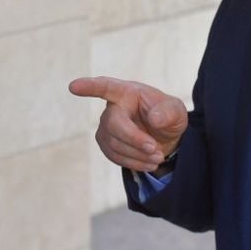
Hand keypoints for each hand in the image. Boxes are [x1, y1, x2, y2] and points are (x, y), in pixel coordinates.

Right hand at [69, 76, 187, 171]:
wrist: (164, 136)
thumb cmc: (167, 116)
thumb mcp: (176, 111)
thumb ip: (169, 112)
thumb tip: (154, 119)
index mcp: (127, 92)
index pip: (106, 87)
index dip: (89, 87)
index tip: (73, 86)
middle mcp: (112, 107)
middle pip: (113, 124)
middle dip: (135, 140)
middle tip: (157, 151)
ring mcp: (106, 126)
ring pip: (114, 144)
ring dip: (138, 155)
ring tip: (158, 157)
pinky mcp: (106, 142)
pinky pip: (114, 156)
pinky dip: (134, 162)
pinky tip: (148, 163)